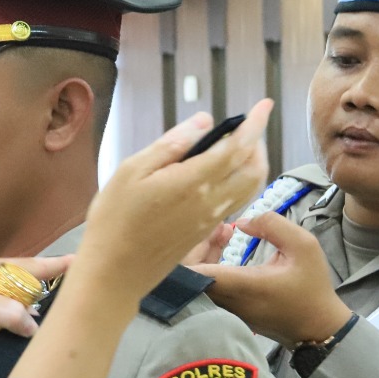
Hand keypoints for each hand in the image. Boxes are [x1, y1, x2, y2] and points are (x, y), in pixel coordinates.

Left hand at [0, 255, 71, 359]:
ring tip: (37, 341)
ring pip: (20, 327)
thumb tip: (32, 326)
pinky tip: (9, 354)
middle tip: (69, 319)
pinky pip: (3, 344)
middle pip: (33, 301)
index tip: (87, 264)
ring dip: (21, 335)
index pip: (37, 268)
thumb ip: (4, 311)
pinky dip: (3, 349)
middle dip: (44, 311)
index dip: (61, 267)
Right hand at [79, 100, 272, 303]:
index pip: (237, 147)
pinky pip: (238, 201)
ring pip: (251, 187)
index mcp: (193, 181)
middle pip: (254, 168)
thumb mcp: (131, 171)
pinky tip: (224, 174)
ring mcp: (211, 219)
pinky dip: (244, 180)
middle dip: (257, 142)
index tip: (264, 105)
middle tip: (245, 126)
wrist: (115, 272)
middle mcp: (211, 201)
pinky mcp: (206, 231)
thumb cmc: (114, 219)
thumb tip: (204, 122)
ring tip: (239, 147)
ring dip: (254, 162)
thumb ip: (171, 145)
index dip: (255, 124)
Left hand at [190, 211, 352, 347]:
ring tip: (224, 232)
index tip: (202, 227)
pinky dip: (209, 266)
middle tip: (219, 226)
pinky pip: (205, 289)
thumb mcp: (304, 246)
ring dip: (203, 254)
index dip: (188, 250)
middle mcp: (227, 300)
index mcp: (243, 285)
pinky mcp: (226, 314)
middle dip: (196, 245)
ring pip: (196, 282)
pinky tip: (224, 249)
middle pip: (190, 275)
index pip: (196, 273)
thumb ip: (272, 226)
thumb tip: (240, 223)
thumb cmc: (312, 287)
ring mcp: (224, 310)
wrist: (318, 329)